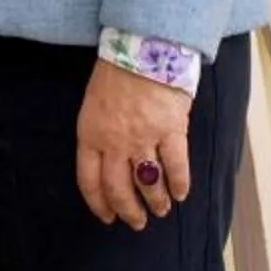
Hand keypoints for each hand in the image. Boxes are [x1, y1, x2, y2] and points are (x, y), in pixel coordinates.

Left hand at [75, 61, 191, 229]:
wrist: (142, 48)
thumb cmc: (115, 73)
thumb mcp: (94, 104)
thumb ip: (99, 133)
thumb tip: (109, 159)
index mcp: (90, 134)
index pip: (89, 180)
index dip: (98, 204)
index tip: (107, 217)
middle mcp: (114, 142)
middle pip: (119, 189)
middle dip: (128, 211)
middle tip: (137, 222)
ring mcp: (143, 138)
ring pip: (148, 184)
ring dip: (155, 202)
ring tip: (161, 210)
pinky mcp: (170, 131)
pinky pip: (175, 167)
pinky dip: (179, 184)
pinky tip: (181, 193)